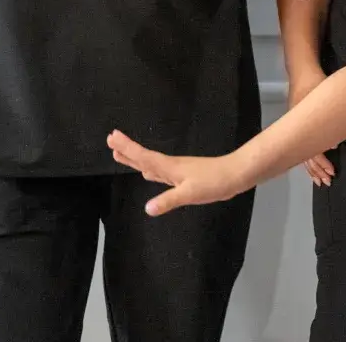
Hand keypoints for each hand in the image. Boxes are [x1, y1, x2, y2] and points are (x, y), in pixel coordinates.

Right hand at [107, 130, 247, 215]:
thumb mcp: (190, 193)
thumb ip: (169, 200)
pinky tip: (147, 173)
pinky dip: (149, 170)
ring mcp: (177, 171)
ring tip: (120, 156)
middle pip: (144, 158)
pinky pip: (160, 172)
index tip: (112, 137)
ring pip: (150, 164)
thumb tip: (147, 209)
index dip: (127, 148)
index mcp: (169, 168)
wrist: (236, 174)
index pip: (143, 157)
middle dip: (127, 151)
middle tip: (110, 141)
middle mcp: (170, 167)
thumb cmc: (214, 182)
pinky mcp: (184, 177)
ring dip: (135, 159)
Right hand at [288, 64, 335, 185]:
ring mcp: (298, 127)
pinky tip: (313, 164)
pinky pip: (302, 145)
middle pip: (308, 156)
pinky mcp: (298, 124)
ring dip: (313, 166)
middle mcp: (300, 129)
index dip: (322, 163)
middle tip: (327, 182)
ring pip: (304, 152)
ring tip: (320, 179)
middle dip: (317, 170)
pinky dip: (308, 155)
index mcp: (305, 126)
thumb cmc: (314, 83)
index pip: (313, 151)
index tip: (331, 173)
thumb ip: (329, 119)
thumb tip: (334, 144)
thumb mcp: (324, 98)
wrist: (301, 72)